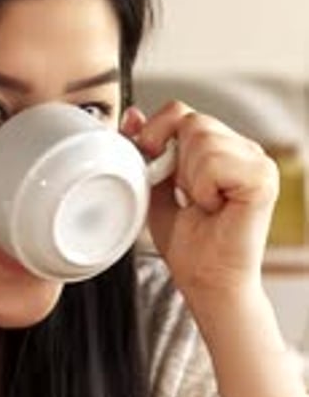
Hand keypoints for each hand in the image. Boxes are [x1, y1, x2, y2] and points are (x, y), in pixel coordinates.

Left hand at [122, 101, 278, 296]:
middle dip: (175, 164)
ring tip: (204, 205)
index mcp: (223, 149)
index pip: (183, 113)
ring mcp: (258, 162)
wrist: (208, 283)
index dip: (158, 135)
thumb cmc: (190, 247)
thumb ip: (147, 154)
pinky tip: (215, 208)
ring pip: (202, 139)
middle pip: (191, 121)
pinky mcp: (263, 178)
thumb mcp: (156, 192)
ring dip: (190, 180)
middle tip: (188, 197)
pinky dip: (204, 189)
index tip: (153, 167)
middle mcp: (245, 150)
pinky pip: (214, 162)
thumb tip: (133, 116)